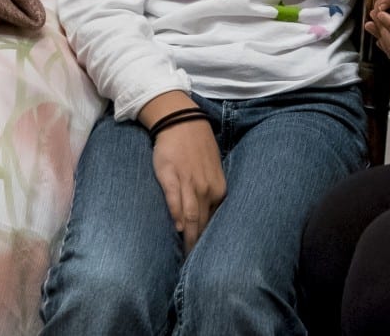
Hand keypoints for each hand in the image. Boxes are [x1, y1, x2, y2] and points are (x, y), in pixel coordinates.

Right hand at [152, 116, 226, 253]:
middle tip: (193, 267)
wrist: (180, 121)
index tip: (205, 260)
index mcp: (218, 189)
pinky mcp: (171, 177)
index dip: (208, 241)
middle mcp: (207, 188)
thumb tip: (204, 218)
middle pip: (203, 223)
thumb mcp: (211, 170)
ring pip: (191, 216)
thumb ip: (210, 193)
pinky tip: (176, 229)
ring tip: (184, 257)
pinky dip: (177, 215)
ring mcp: (189, 183)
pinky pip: (175, 200)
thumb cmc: (196, 147)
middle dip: (198, 246)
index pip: (214, 222)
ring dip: (188, 237)